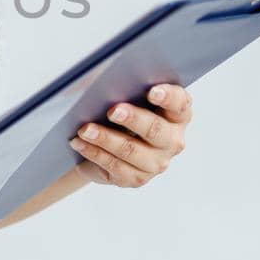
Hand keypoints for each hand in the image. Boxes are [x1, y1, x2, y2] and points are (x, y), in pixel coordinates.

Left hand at [68, 83, 190, 187]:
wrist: (108, 148)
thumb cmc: (122, 116)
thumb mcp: (129, 100)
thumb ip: (127, 90)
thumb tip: (101, 80)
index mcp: (177, 115)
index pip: (179, 103)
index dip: (168, 97)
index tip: (152, 91)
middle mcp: (172, 140)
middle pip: (155, 129)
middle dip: (133, 119)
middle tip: (113, 111)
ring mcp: (156, 163)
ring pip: (131, 150)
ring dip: (105, 138)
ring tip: (85, 129)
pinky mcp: (137, 178)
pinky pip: (115, 166)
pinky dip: (94, 152)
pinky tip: (80, 143)